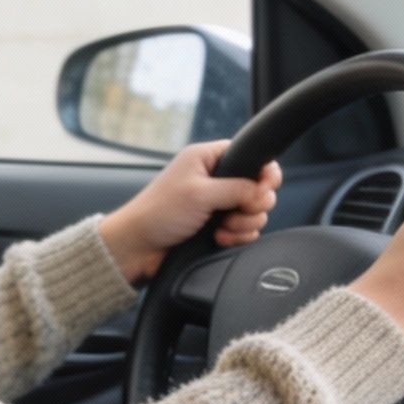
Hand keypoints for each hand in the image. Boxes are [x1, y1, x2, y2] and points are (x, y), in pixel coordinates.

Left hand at [97, 141, 281, 283]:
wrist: (139, 247)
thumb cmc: (159, 212)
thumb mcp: (200, 194)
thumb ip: (238, 189)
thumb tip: (265, 191)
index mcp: (208, 158)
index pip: (251, 155)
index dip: (264, 172)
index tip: (265, 188)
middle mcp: (216, 179)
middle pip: (259, 187)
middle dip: (253, 204)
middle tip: (235, 213)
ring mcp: (218, 204)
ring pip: (255, 212)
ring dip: (243, 224)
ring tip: (221, 229)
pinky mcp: (219, 226)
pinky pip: (245, 230)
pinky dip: (237, 237)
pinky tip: (219, 239)